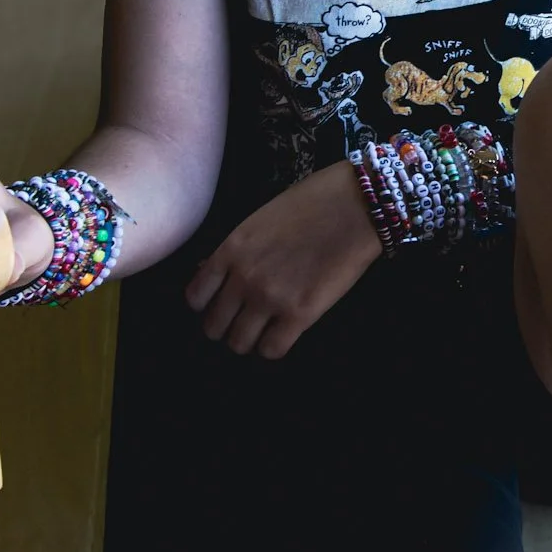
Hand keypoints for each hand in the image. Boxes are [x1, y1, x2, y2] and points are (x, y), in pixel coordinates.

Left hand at [185, 158, 381, 357]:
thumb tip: (220, 273)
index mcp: (230, 250)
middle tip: (244, 321)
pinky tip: (285, 334)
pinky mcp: (300, 315)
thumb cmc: (313, 202)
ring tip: (265, 330)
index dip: (207, 306)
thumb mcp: (261, 219)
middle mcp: (242, 278)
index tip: (221, 305)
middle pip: (214, 326)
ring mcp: (269, 299)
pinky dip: (274, 347)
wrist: (356, 205)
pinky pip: (272, 350)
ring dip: (250, 340)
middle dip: (227, 327)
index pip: (196, 297)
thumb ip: (238, 249)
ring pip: (239, 343)